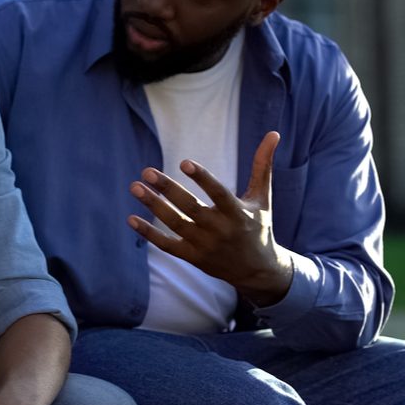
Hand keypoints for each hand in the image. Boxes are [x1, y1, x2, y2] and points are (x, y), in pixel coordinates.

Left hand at [128, 130, 293, 306]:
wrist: (257, 271)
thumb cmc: (259, 227)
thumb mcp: (263, 197)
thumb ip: (263, 166)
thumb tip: (273, 133)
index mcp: (237, 213)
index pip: (218, 193)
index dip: (202, 178)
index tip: (184, 162)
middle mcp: (220, 230)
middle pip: (190, 208)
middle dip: (168, 189)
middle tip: (147, 171)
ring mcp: (205, 245)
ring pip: (175, 224)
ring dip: (153, 206)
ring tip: (135, 186)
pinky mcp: (193, 257)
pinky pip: (167, 245)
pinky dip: (149, 234)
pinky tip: (131, 218)